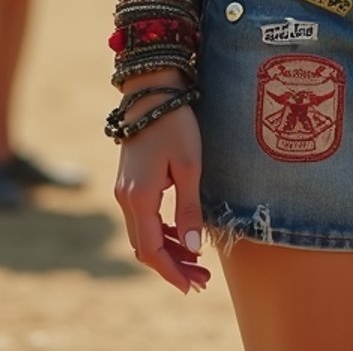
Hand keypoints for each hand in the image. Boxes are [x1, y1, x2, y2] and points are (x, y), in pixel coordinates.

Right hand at [113, 99, 210, 294]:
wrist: (151, 92)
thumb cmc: (174, 125)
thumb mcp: (189, 166)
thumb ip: (189, 208)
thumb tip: (195, 248)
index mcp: (140, 198)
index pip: (152, 251)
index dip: (172, 272)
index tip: (193, 286)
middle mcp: (126, 199)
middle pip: (146, 248)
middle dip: (173, 266)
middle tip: (201, 279)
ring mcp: (125, 191)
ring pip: (143, 235)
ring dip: (169, 251)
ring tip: (197, 262)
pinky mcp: (130, 183)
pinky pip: (143, 219)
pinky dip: (162, 232)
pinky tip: (183, 235)